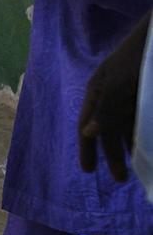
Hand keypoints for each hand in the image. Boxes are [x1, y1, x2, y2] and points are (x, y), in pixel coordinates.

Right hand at [78, 12, 149, 181]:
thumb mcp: (119, 82)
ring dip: (131, 147)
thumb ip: (106, 107)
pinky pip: (142, 119)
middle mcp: (111, 95)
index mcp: (97, 91)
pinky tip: (148, 144)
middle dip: (113, 154)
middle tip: (122, 178)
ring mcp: (130, 95)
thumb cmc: (139, 56)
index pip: (87, 125)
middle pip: (108, 130)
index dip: (87, 148)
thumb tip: (88, 134)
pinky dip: (143, 133)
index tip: (88, 171)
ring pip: (127, 126)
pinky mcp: (144, 95)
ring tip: (140, 166)